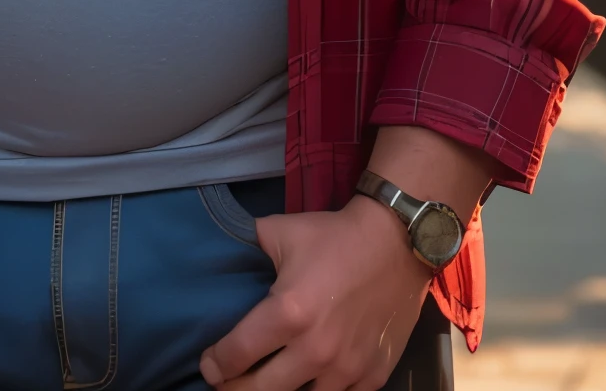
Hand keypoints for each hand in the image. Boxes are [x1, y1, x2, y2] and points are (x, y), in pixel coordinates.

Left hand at [199, 196, 430, 390]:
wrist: (396, 242)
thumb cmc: (334, 236)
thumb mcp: (281, 231)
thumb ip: (248, 247)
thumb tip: (221, 253)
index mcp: (289, 313)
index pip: (238, 354)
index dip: (216, 365)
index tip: (209, 366)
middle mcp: (316, 350)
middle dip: (237, 389)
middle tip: (227, 383)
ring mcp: (347, 370)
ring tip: (266, 382)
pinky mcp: (372, 377)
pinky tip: (306, 383)